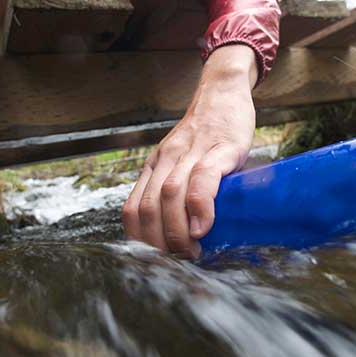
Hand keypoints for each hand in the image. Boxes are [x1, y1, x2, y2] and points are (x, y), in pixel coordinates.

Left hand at [123, 44, 258, 256]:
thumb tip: (182, 234)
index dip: (141, 241)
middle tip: (178, 264)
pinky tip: (204, 227)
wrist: (222, 92)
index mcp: (154, 168)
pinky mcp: (218, 149)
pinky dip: (199, 208)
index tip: (158, 262)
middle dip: (159, 244)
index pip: (134, 210)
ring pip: (169, 197)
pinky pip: (201, 180)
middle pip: (149, 208)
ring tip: (191, 253)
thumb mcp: (182, 161)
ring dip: (177, 232)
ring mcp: (190, 153)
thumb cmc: (206, 133)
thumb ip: (178, 190)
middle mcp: (165, 161)